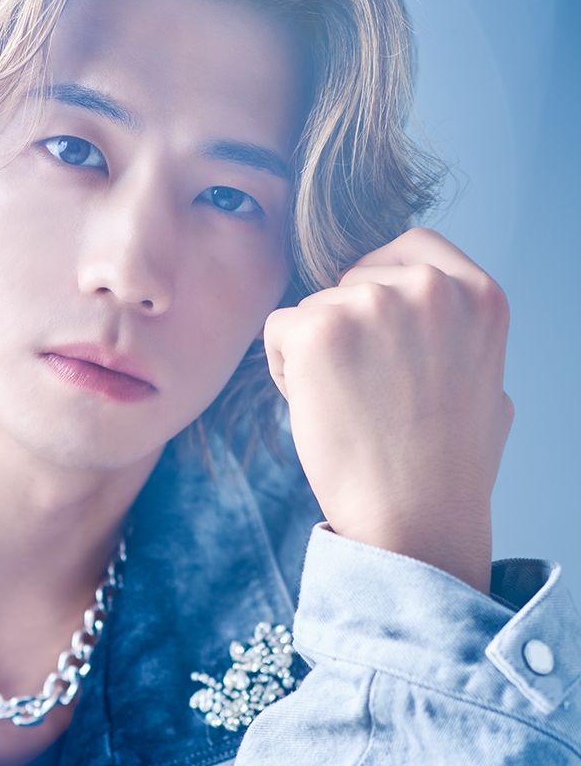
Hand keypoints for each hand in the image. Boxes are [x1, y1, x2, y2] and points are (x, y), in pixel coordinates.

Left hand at [261, 227, 513, 593]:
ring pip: (312, 309)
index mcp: (478, 292)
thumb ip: (461, 337)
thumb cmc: (449, 469)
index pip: (411, 247)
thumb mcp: (488, 383)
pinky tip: (321, 411)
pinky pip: (277, 331)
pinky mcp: (318, 330)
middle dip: (349, 329)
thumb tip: (439, 327)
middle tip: (370, 393)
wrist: (415, 518)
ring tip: (352, 410)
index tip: (381, 336)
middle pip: (353, 280)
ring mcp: (372, 304)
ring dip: (316, 356)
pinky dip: (284, 372)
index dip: (382, 286)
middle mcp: (429, 287)